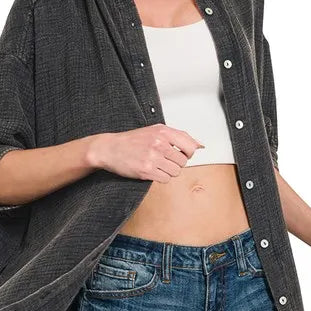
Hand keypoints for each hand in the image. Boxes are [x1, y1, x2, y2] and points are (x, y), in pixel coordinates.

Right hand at [89, 124, 204, 181]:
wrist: (110, 148)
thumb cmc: (132, 140)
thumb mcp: (156, 130)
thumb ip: (179, 136)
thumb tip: (200, 145)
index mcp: (163, 131)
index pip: (190, 146)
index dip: (189, 153)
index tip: (181, 154)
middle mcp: (159, 143)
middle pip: (183, 161)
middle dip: (176, 163)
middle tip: (164, 160)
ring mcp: (153, 157)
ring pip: (176, 172)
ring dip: (168, 171)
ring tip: (157, 165)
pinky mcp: (146, 170)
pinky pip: (165, 179)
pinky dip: (160, 177)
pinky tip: (152, 171)